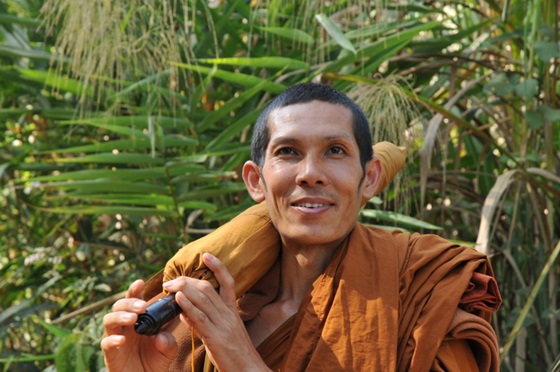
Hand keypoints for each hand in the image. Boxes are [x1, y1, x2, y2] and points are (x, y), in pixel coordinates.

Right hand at [100, 280, 177, 371]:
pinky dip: (112, 339)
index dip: (134, 290)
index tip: (140, 283)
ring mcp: (116, 338)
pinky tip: (122, 340)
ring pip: (108, 320)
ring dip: (120, 316)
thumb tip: (160, 336)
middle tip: (142, 306)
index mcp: (138, 320)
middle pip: (118, 306)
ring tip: (133, 318)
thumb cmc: (155, 361)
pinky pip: (105, 343)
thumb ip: (168, 341)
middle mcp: (124, 326)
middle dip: (129, 302)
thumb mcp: (168, 350)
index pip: (133, 300)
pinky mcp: (110, 354)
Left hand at [163, 253, 269, 371]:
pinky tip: (178, 299)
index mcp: (233, 312)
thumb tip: (185, 311)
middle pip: (209, 288)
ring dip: (184, 289)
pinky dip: (188, 306)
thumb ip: (203, 321)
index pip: (227, 282)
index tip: (206, 255)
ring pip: (204, 299)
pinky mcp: (216, 337)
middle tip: (171, 279)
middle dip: (188, 280)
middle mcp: (229, 314)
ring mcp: (223, 325)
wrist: (249, 371)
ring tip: (170, 285)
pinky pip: (201, 317)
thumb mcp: (220, 335)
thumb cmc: (235, 356)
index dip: (218, 267)